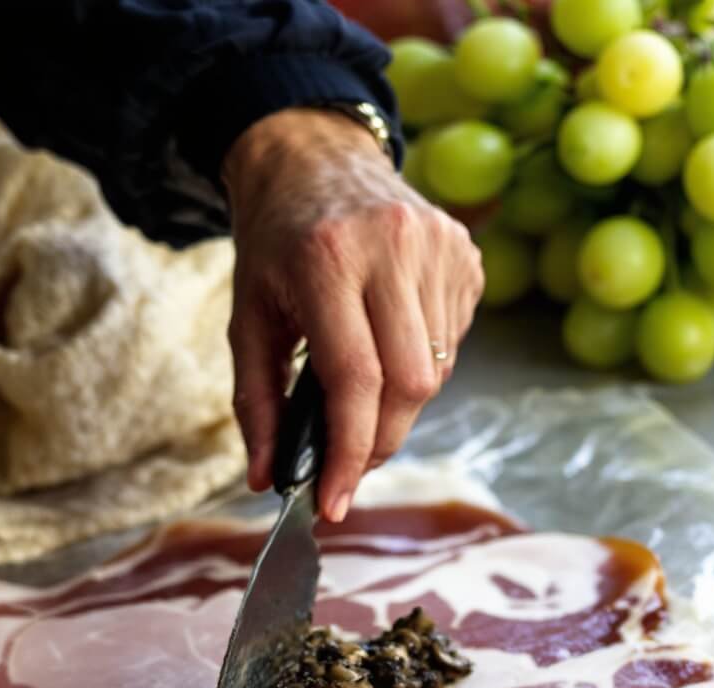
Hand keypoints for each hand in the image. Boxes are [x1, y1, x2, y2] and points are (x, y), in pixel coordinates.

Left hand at [222, 108, 483, 521]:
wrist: (314, 158)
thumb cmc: (275, 247)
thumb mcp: (248, 320)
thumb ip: (257, 404)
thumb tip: (268, 479)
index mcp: (328, 259)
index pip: (355, 381)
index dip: (348, 453)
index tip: (333, 502)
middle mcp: (392, 246)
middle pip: (409, 386)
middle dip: (377, 442)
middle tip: (347, 463)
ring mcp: (439, 246)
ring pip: (435, 373)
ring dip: (397, 406)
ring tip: (360, 389)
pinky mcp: (465, 254)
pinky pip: (452, 344)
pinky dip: (419, 367)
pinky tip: (388, 342)